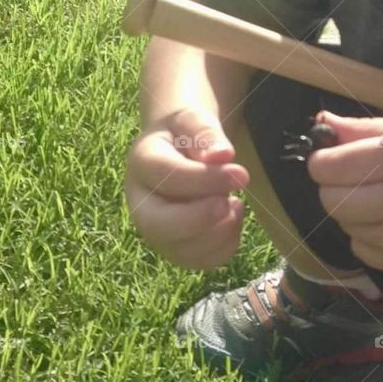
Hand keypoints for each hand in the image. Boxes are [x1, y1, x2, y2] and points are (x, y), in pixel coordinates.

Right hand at [124, 107, 249, 269]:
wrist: (179, 149)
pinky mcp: (176, 248)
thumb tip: (222, 155)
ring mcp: (155, 230)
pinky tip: (232, 218)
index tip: (241, 174)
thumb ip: (205, 133)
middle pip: (157, 226)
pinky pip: (200, 262)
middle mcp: (140, 202)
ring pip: (180, 251)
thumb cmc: (185, 133)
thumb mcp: (193, 119)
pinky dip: (225, 246)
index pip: (167, 177)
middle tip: (231, 202)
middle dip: (200, 219)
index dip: (205, 179)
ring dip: (218, 233)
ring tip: (236, 204)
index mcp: (142, 163)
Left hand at [306, 111, 382, 272]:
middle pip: (330, 200)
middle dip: (332, 187)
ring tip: (381, 199)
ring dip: (351, 211)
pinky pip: (359, 248)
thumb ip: (363, 129)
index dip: (321, 160)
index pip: (330, 166)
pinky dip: (365, 234)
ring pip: (344, 224)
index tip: (331, 158)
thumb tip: (320, 124)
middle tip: (355, 180)